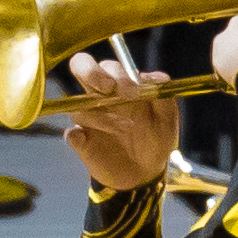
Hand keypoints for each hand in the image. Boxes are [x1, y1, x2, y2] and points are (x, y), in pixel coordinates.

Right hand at [62, 54, 180, 191]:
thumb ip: (163, 97)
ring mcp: (88, 120)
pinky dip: (74, 135)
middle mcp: (99, 97)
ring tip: (126, 128)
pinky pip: (70, 135)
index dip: (116, 72)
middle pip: (80, 67)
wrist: (148, 172)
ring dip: (101, 115)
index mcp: (120, 87)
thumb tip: (155, 77)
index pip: (107, 66)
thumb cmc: (156, 139)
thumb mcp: (167, 119)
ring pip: (79, 105)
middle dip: (92, 72)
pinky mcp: (83, 143)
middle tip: (110, 88)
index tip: (133, 90)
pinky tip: (83, 139)